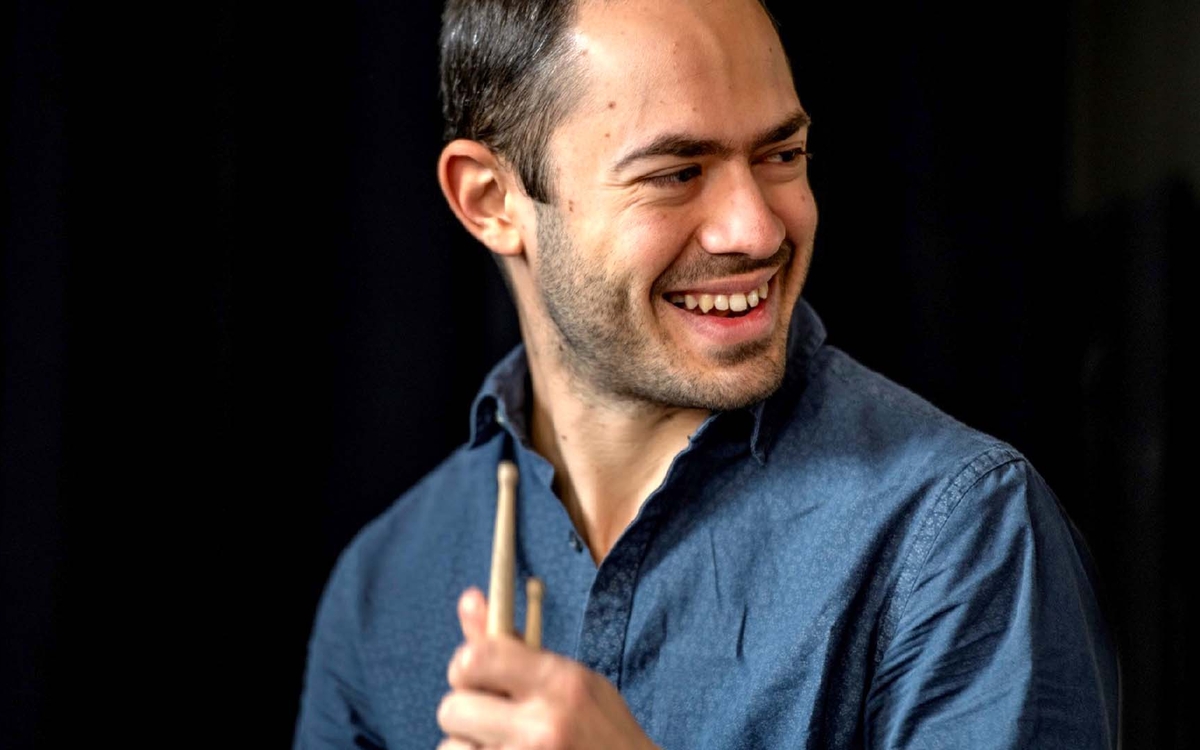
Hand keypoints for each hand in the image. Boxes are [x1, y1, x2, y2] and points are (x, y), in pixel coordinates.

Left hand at [437, 587, 658, 749]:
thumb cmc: (598, 727)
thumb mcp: (571, 677)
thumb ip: (511, 644)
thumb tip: (467, 597)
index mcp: (559, 682)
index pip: (477, 658)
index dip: (465, 665)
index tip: (476, 674)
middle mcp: (542, 726)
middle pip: (452, 708)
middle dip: (466, 711)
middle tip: (494, 718)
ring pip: (450, 746)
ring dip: (469, 744)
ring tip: (507, 745)